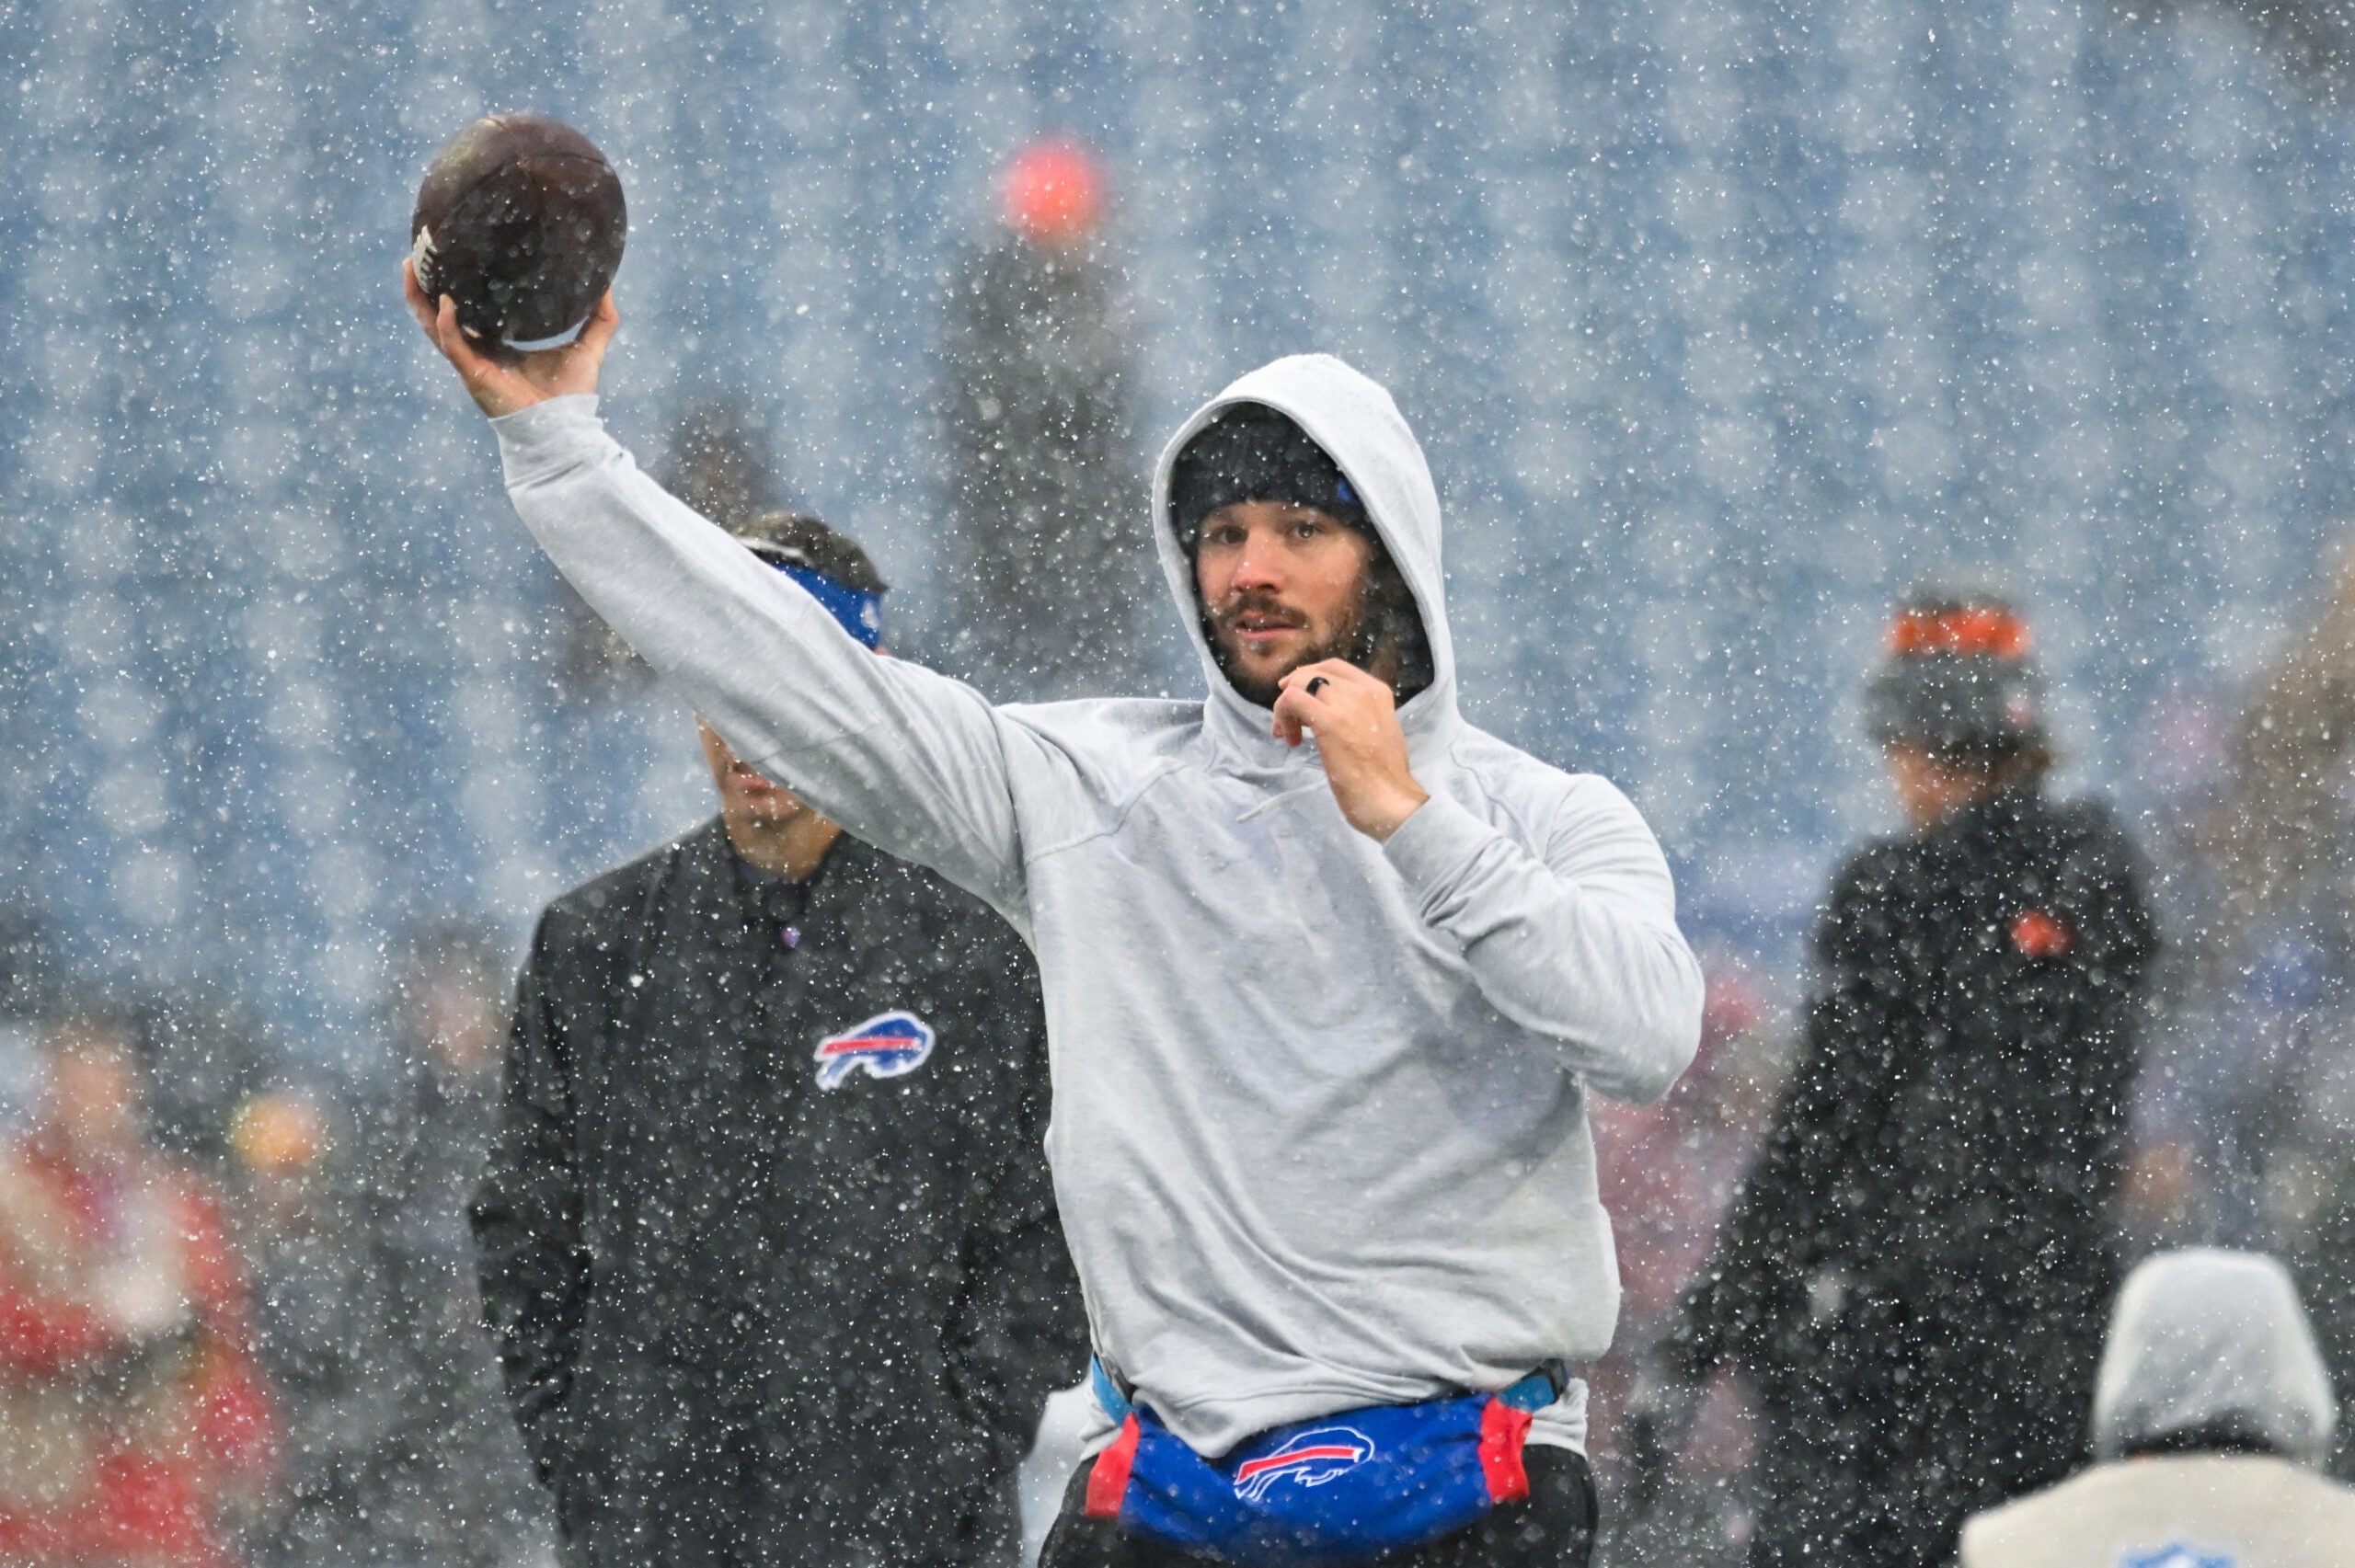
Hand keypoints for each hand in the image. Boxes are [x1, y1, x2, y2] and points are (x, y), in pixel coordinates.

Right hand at [403, 259, 618, 417]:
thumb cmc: (572, 396)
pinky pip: (453, 347)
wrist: (566, 430)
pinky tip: (444, 303)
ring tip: (410, 268)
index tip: (451, 258)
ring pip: (434, 328)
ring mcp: (473, 364)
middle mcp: (480, 353)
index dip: (457, 288)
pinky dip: (447, 325)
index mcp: (499, 346)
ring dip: (420, 300)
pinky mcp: (475, 376)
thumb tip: (608, 282)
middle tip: (416, 256)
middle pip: (441, 316)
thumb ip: (600, 318)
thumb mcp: (588, 346)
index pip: (470, 313)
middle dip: (424, 288)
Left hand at [1272, 660, 1428, 840]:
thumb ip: (1362, 716)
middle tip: (1286, 721)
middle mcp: (1363, 692)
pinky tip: (1291, 740)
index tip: (1296, 697)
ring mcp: (1346, 704)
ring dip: (1285, 708)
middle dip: (1292, 692)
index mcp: (1378, 692)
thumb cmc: (1386, 778)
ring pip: (1299, 683)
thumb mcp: (1381, 732)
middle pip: (1313, 673)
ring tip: (1288, 735)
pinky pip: (1292, 699)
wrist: (1393, 801)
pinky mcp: (1329, 722)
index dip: (1308, 677)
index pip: (1335, 668)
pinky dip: (1282, 715)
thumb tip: (1334, 713)